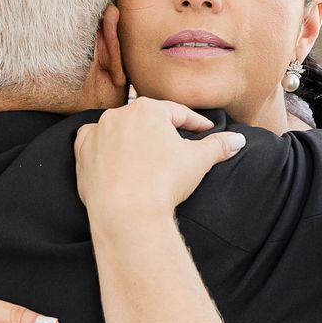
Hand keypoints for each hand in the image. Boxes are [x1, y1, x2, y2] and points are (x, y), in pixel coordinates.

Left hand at [74, 97, 245, 224]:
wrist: (127, 213)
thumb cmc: (164, 182)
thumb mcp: (199, 161)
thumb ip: (218, 146)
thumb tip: (239, 140)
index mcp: (149, 109)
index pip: (178, 114)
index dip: (195, 124)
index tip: (205, 131)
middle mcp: (120, 114)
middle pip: (147, 120)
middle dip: (161, 131)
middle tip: (175, 145)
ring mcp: (98, 132)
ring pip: (120, 129)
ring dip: (132, 139)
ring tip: (145, 155)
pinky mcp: (82, 152)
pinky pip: (95, 144)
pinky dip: (105, 149)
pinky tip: (115, 160)